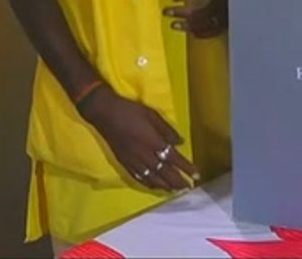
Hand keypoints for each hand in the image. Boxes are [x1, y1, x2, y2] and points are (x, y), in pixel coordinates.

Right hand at [80, 90, 199, 191]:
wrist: (105, 113)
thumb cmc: (130, 110)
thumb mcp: (152, 114)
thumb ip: (167, 130)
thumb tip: (181, 142)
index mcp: (152, 141)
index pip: (173, 158)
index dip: (186, 167)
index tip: (196, 174)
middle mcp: (144, 154)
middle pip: (164, 172)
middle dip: (178, 181)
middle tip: (189, 187)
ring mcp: (133, 160)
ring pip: (152, 178)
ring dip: (165, 186)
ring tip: (176, 190)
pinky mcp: (124, 163)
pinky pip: (139, 177)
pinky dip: (149, 184)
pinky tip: (155, 187)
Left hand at [163, 0, 226, 37]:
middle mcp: (226, 3)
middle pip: (202, 11)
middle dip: (182, 12)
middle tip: (166, 11)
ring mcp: (226, 16)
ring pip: (206, 24)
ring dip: (188, 25)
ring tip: (173, 24)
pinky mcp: (228, 24)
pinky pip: (213, 31)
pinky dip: (200, 32)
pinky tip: (189, 31)